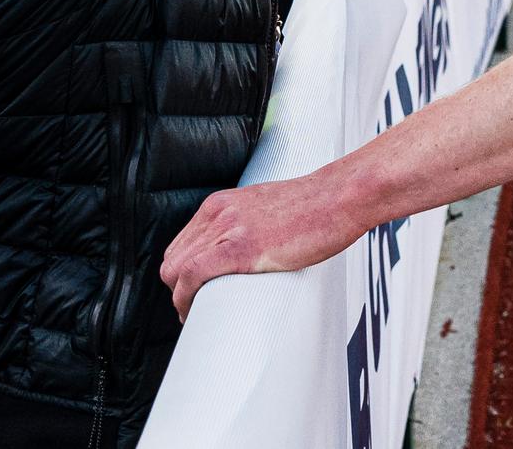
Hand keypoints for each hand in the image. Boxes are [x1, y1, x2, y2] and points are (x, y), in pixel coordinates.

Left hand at [160, 172, 364, 319]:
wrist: (340, 197)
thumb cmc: (317, 207)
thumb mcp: (267, 209)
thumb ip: (246, 227)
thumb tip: (243, 255)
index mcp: (222, 204)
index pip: (180, 245)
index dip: (181, 275)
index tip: (193, 293)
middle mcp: (218, 213)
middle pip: (172, 260)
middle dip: (178, 289)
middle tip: (195, 308)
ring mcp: (228, 229)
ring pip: (176, 271)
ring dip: (181, 299)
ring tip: (198, 314)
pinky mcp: (240, 248)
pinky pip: (193, 276)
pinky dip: (186, 299)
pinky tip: (197, 311)